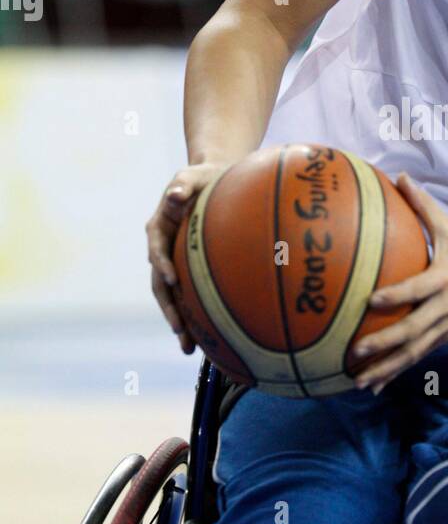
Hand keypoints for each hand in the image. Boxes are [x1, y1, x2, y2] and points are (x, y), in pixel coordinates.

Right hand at [146, 163, 227, 353]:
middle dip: (169, 309)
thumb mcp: (194, 174)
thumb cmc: (204, 176)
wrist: (214, 180)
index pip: (156, 248)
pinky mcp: (189, 269)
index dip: (162, 264)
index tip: (173, 279)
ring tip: (191, 348)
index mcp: (159, 226)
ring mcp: (175, 261)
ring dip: (180, 322)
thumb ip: (184, 184)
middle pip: (161, 284)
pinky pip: (191, 295)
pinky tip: (210, 338)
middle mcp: (163, 248)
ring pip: (173, 297)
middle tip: (180, 331)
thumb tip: (176, 194)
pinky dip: (196, 315)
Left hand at [350, 173, 447, 393]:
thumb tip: (399, 176)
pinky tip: (376, 384)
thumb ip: (423, 205)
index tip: (370, 301)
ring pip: (415, 352)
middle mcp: (446, 307)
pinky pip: (418, 357)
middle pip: (413, 330)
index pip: (417, 289)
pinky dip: (397, 372)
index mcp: (445, 279)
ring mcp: (446, 326)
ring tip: (361, 382)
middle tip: (356, 351)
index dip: (395, 296)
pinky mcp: (445, 337)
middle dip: (385, 343)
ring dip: (388, 368)